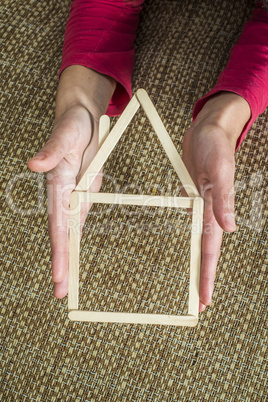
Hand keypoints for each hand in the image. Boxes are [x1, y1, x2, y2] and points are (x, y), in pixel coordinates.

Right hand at [28, 66, 115, 297]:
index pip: (57, 225)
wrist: (82, 120)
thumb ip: (51, 150)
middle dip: (61, 264)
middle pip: (62, 236)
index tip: (58, 274)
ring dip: (68, 256)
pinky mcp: (83, 194)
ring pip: (70, 232)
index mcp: (58, 186)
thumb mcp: (65, 134)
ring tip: (65, 282)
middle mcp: (63, 196)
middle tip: (61, 292)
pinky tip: (73, 254)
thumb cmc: (72, 126)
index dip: (58, 250)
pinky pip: (79, 221)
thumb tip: (34, 164)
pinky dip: (75, 240)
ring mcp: (73, 197)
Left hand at [182, 92, 250, 311]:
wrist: (208, 128)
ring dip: (196, 261)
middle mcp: (208, 211)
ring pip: (197, 239)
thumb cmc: (216, 144)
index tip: (205, 299)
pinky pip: (189, 222)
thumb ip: (224, 198)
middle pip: (205, 251)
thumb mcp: (220, 169)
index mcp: (215, 209)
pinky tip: (185, 246)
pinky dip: (187, 237)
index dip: (208, 275)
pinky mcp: (192, 196)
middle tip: (199, 301)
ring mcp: (200, 205)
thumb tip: (229, 228)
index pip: (211, 250)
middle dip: (203, 277)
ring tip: (193, 280)